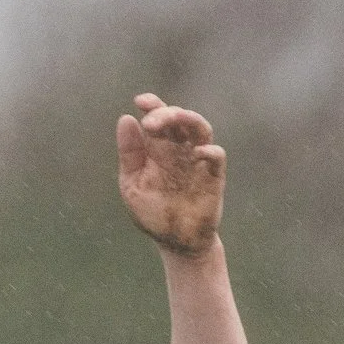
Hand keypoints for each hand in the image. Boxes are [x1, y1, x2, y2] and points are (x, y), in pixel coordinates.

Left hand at [117, 93, 225, 255]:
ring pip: (200, 129)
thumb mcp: (132, 184)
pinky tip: (198, 152)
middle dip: (166, 113)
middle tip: (151, 122)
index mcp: (158, 150)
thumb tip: (126, 118)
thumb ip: (130, 154)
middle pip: (179, 119)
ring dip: (189, 119)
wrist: (175, 242)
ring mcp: (198, 161)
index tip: (140, 101)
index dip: (153, 105)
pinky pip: (217, 156)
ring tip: (176, 118)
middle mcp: (179, 150)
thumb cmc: (153, 213)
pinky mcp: (213, 177)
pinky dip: (210, 150)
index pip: (158, 119)